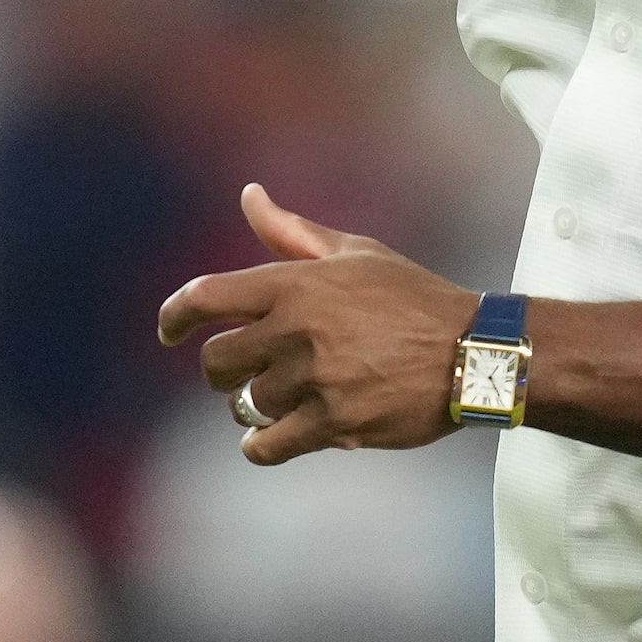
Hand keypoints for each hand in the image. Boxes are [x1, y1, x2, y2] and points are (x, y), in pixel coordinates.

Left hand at [157, 183, 479, 465]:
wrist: (473, 352)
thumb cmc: (410, 297)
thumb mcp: (354, 253)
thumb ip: (291, 232)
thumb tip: (249, 196)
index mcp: (295, 284)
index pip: (206, 296)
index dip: (174, 315)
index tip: (168, 330)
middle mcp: (296, 330)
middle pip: (216, 361)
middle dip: (220, 368)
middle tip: (239, 369)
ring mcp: (314, 380)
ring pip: (245, 404)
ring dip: (252, 404)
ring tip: (277, 398)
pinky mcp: (334, 424)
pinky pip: (269, 444)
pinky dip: (260, 445)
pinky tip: (269, 439)